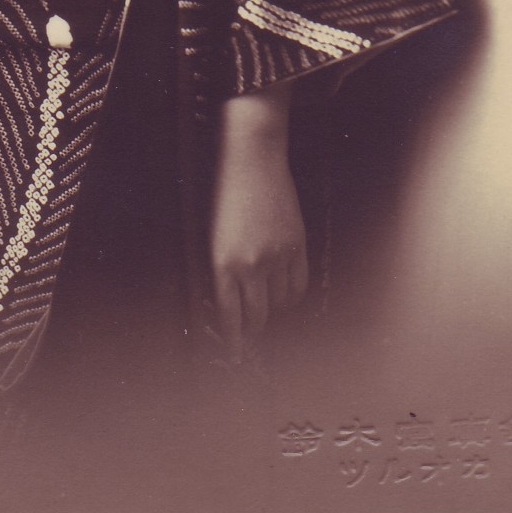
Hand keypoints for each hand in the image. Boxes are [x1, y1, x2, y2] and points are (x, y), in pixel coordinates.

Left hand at [210, 82, 307, 363]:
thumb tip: (233, 301)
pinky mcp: (297, 245)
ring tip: (265, 307)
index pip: (231, 316)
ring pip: (280, 304)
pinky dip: (290, 294)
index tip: (236, 355)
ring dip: (272, 310)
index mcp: (223, 262)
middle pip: (257, 316)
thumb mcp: (213, 234)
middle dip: (253, 329)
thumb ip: (224, 268)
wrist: (251, 157)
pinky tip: (283, 292)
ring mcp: (277, 256)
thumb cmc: (224, 192)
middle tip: (250, 334)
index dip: (235, 341)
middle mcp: (251, 264)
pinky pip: (298, 285)